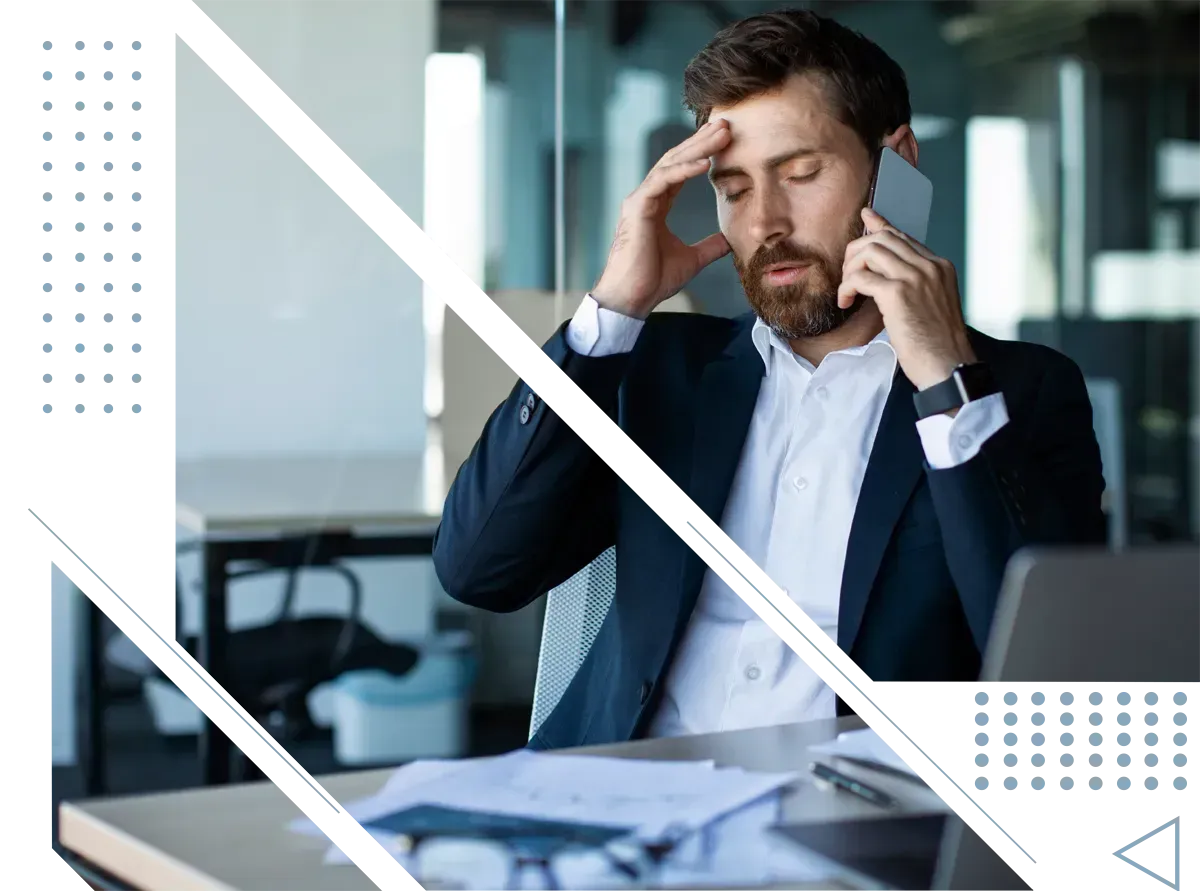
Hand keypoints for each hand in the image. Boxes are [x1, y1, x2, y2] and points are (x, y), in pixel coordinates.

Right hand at [591, 120, 732, 318]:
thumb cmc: (653, 280)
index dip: (702, 153)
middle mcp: (646, 198)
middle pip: (676, 159)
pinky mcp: (637, 209)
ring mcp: (640, 201)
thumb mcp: (692, 259)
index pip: (681, 171)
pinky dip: (683, 170)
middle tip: (725, 124)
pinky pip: (662, 181)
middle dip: (701, 141)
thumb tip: (729, 241)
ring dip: (697, 148)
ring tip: (720, 135)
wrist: (633, 298)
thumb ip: (709, 246)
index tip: (725, 140)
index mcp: (657, 206)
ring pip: (670, 164)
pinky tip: (704, 163)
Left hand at [838, 207, 975, 390]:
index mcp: (940, 267)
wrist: (948, 366)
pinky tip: (846, 302)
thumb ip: (916, 286)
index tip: (865, 219)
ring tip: (847, 292)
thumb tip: (885, 279)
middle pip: (882, 238)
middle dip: (857, 252)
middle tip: (848, 277)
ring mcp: (915, 277)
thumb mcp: (932, 306)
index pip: (903, 236)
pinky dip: (847, 287)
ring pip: (869, 251)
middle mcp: (930, 266)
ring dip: (850, 270)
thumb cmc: (937, 345)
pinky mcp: (898, 294)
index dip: (879, 227)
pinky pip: (860, 277)